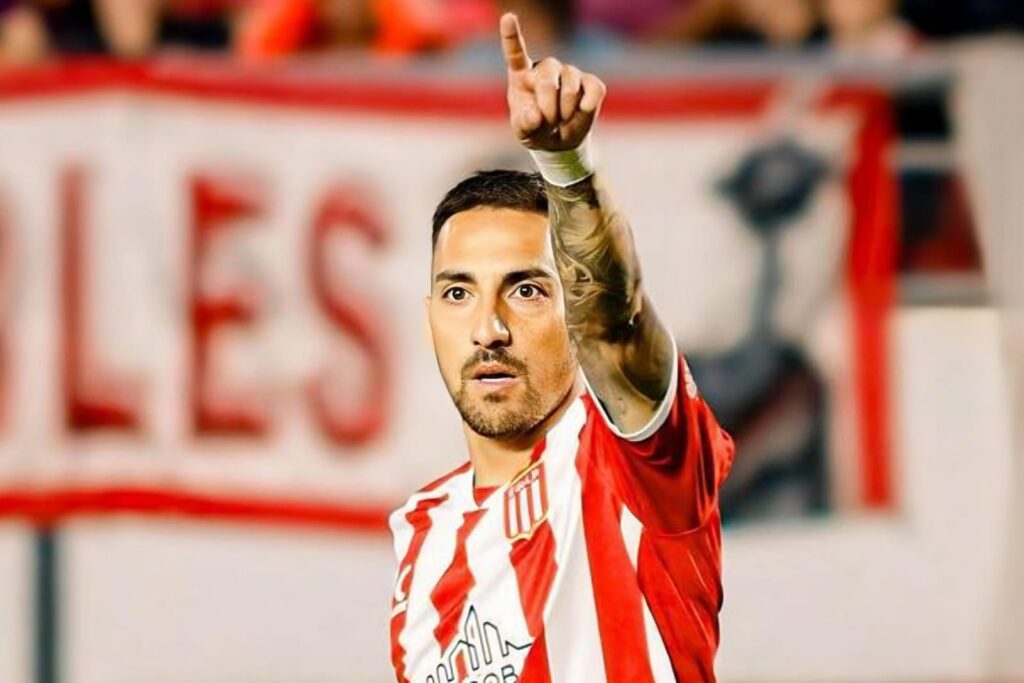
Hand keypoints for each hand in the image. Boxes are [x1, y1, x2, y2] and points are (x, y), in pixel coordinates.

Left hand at [500, 13, 605, 151]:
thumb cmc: (535, 130)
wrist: (560, 140)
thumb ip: (525, 124)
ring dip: (566, 110)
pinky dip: (588, 106)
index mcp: (522, 75)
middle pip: (548, 75)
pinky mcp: (590, 82)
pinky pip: (594, 89)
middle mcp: (545, 68)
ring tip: (561, 121)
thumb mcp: (524, 133)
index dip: (511, 35)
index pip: (515, 52)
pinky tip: (582, 112)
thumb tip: (536, 114)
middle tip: (549, 122)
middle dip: (548, 105)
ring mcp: (569, 73)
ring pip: (571, 84)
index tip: (508, 18)